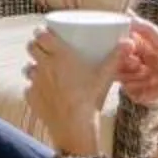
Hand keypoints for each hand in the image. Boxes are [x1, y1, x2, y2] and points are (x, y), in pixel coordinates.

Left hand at [25, 25, 109, 151]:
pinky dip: (34, 87)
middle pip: (31, 47)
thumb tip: (129, 42)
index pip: (41, 34)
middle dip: (36, 45)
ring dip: (34, 65)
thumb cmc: (90, 99)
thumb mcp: (105, 76)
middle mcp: (44, 66)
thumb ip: (116, 58)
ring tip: (43, 69)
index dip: (41, 31)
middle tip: (45, 48)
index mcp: (60, 56)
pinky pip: (28, 87)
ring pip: (27, 67)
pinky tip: (44, 90)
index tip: (46, 31)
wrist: (75, 127)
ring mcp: (35, 82)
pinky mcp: (31, 97)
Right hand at [109, 20, 157, 106]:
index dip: (119, 43)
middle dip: (123, 58)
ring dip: (131, 72)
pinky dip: (138, 84)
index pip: (119, 44)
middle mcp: (133, 64)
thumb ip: (145, 28)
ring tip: (147, 72)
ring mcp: (133, 79)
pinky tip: (151, 84)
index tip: (127, 43)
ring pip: (118, 73)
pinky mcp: (136, 94)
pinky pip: (127, 88)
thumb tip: (128, 14)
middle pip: (114, 59)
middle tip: (135, 60)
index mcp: (138, 49)